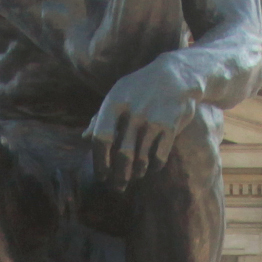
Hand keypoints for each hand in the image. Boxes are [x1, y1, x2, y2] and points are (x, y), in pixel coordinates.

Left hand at [86, 62, 194, 184]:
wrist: (177, 74)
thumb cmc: (141, 86)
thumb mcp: (119, 94)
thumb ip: (101, 116)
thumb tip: (84, 138)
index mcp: (114, 103)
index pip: (100, 139)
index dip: (99, 162)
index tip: (101, 176)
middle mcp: (132, 112)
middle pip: (121, 155)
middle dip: (119, 176)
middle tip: (118, 187)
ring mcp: (152, 119)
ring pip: (141, 159)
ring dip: (137, 172)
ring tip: (136, 174)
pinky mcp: (170, 126)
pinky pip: (159, 157)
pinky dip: (154, 166)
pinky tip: (153, 166)